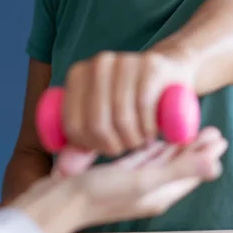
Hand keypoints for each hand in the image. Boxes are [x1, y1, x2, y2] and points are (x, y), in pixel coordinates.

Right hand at [45, 126, 226, 232]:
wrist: (56, 203)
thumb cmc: (97, 195)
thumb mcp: (141, 181)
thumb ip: (178, 171)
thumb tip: (216, 166)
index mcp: (159, 194)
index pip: (191, 171)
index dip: (206, 154)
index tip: (219, 136)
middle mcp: (148, 190)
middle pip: (178, 165)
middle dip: (194, 147)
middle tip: (209, 128)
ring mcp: (131, 182)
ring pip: (160, 160)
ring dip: (174, 145)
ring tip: (185, 128)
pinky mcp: (116, 174)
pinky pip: (140, 157)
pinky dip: (151, 146)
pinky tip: (151, 136)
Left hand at [61, 50, 195, 156]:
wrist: (171, 73)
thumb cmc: (133, 102)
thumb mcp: (104, 121)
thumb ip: (82, 146)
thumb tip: (62, 172)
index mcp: (78, 74)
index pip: (74, 125)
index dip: (91, 146)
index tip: (108, 148)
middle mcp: (99, 63)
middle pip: (97, 122)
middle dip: (114, 145)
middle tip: (127, 146)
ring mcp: (125, 61)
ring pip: (121, 116)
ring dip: (133, 139)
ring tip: (140, 140)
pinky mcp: (151, 65)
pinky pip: (143, 104)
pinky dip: (147, 126)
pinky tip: (151, 132)